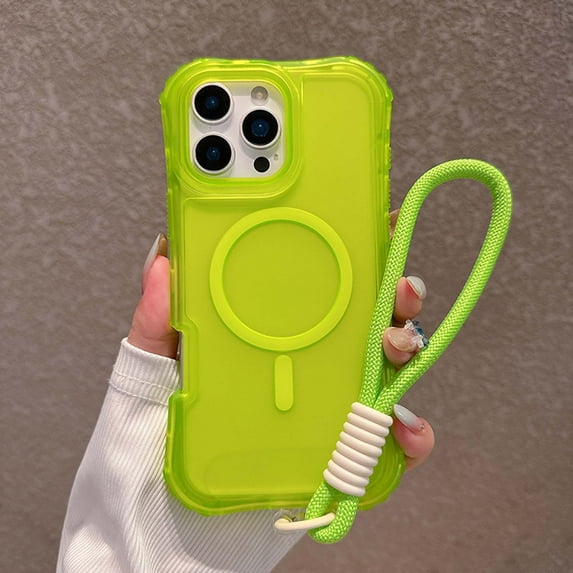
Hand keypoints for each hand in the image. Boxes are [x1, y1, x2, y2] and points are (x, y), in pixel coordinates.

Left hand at [128, 233, 434, 470]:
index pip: (317, 288)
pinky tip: (403, 426)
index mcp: (267, 340)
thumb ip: (155, 324)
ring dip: (409, 350)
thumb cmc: (150, 457)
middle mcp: (303, 368)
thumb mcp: (147, 381)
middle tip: (399, 289)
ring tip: (397, 348)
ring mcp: (325, 410)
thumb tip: (163, 258)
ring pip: (388, 370)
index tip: (379, 225)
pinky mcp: (340, 457)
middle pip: (367, 320)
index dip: (355, 254)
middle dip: (396, 296)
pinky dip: (410, 433)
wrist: (167, 537)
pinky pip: (389, 441)